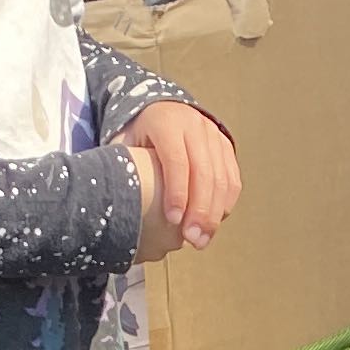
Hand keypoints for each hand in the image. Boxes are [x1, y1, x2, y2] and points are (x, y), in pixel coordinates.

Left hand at [127, 100, 239, 261]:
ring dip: (214, 214)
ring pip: (222, 179)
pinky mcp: (226, 147)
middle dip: (200, 210)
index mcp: (166, 122)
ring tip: (201, 240)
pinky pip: (232, 179)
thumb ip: (123, 165)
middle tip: (191, 240)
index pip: (177, 160)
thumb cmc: (137, 134)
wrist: (161, 109)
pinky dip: (225, 205)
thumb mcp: (124, 141)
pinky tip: (213, 225)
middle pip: (204, 172)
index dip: (177, 192)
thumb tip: (117, 200)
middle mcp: (195, 126)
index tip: (173, 221)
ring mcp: (214, 135)